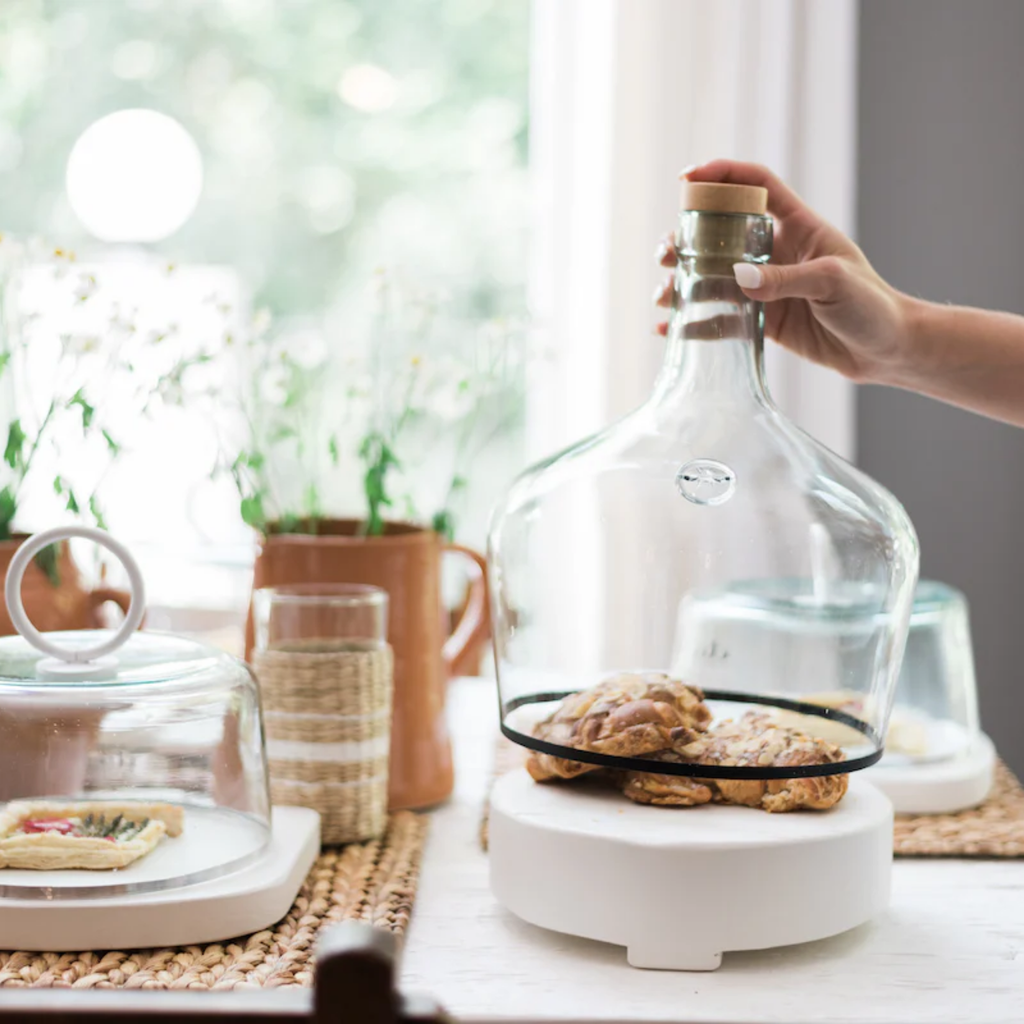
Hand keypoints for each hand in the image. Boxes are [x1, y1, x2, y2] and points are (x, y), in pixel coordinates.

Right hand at [655, 160, 911, 384]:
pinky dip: (694, 324)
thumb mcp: (831, 283)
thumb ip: (785, 279)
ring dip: (682, 284)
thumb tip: (737, 279)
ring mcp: (765, 288)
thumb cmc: (870, 305)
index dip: (721, 174)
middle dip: (685, 239)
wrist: (884, 350)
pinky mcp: (761, 322)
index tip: (686, 178)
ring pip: (712, 278)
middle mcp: (775, 253)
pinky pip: (720, 320)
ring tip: (663, 297)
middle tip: (665, 254)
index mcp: (797, 227)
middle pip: (720, 233)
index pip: (755, 185)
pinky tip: (669, 331)